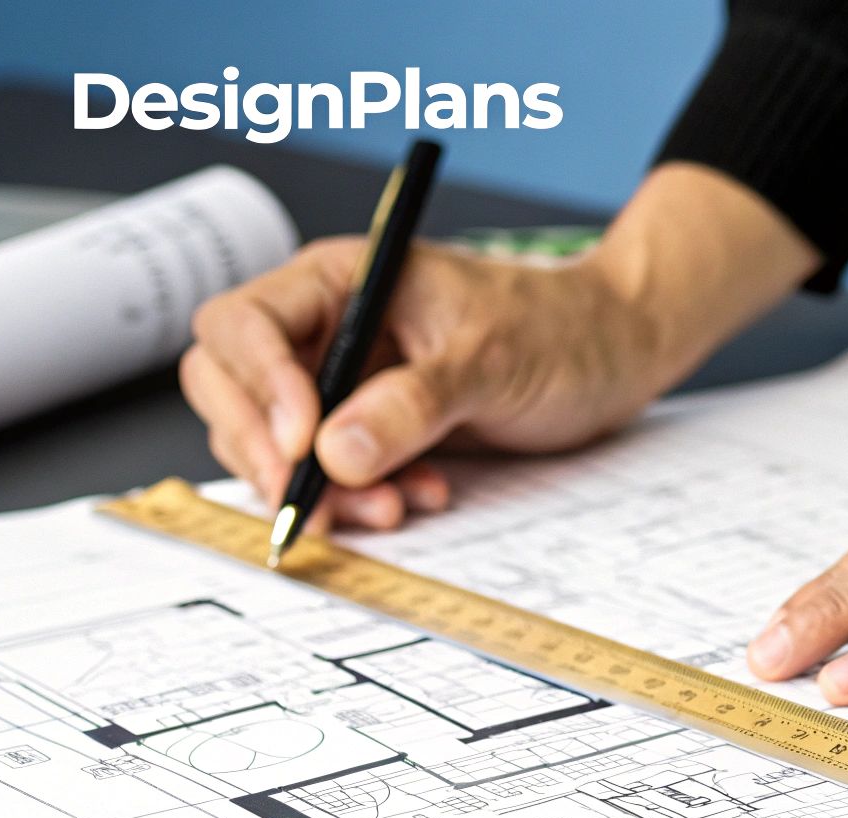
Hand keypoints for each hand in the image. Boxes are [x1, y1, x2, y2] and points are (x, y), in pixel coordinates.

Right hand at [181, 238, 665, 530]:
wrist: (614, 354)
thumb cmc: (561, 329)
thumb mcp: (492, 360)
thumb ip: (414, 403)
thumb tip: (336, 452)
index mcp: (341, 280)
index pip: (244, 324)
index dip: (258, 385)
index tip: (304, 444)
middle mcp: (328, 328)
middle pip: (232, 388)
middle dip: (266, 452)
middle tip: (312, 502)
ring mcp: (345, 382)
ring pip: (275, 443)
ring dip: (319, 488)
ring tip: (394, 507)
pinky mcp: (372, 430)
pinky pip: (330, 473)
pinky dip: (359, 497)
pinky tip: (420, 497)